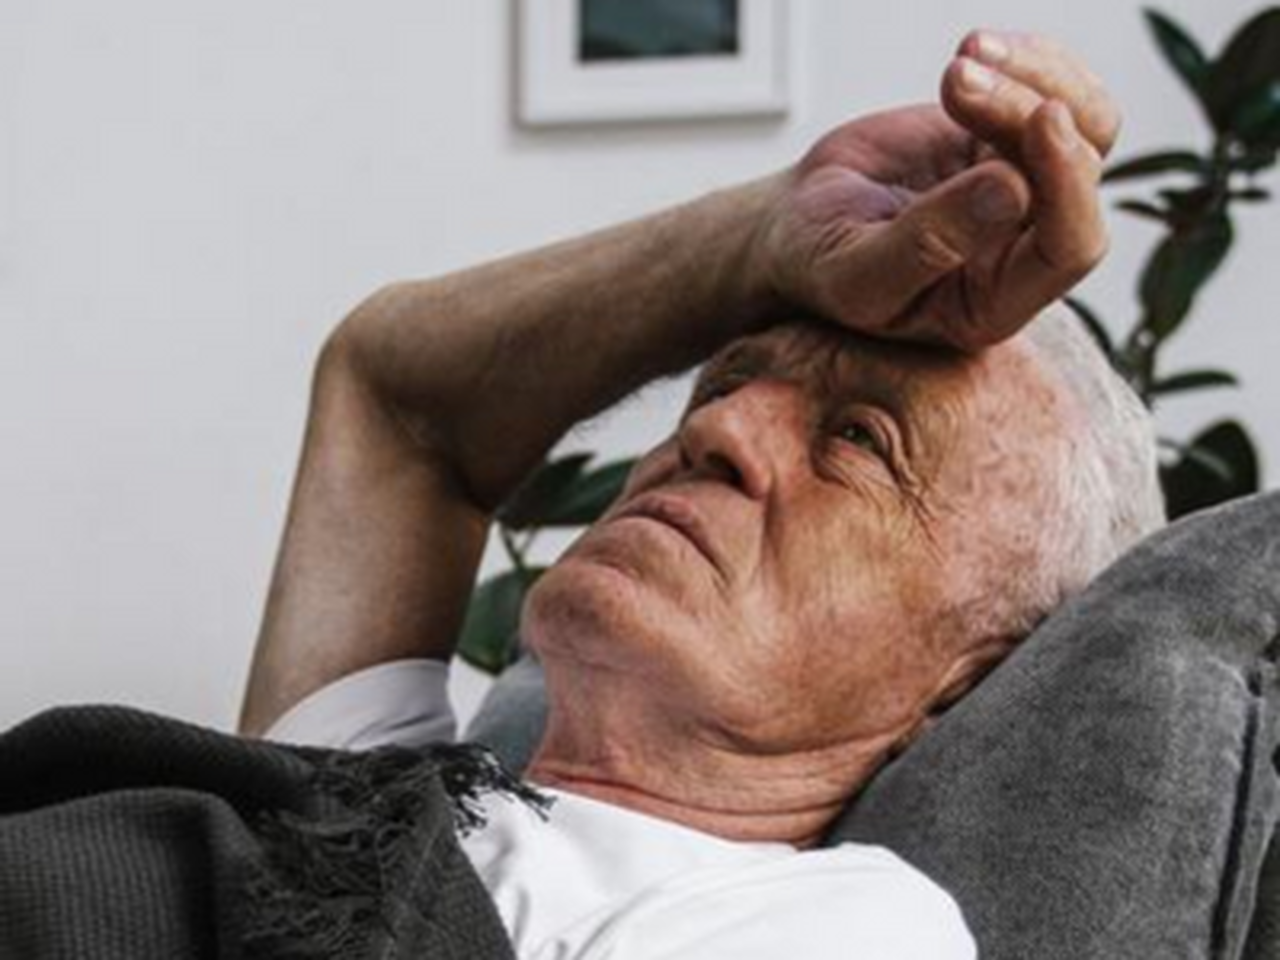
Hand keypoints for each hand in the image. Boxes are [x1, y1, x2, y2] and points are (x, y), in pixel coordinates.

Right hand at [755, 30, 1120, 350]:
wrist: (796, 224)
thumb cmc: (819, 263)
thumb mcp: (857, 272)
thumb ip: (929, 243)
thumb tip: (1014, 188)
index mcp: (995, 302)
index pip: (1069, 249)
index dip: (1070, 186)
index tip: (1040, 121)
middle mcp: (1023, 250)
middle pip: (1077, 170)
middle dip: (1022, 112)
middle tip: (953, 81)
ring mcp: (1024, 192)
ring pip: (1085, 125)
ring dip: (1033, 78)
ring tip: (963, 58)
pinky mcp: (1009, 142)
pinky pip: (1057, 92)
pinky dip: (1028, 60)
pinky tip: (975, 49)